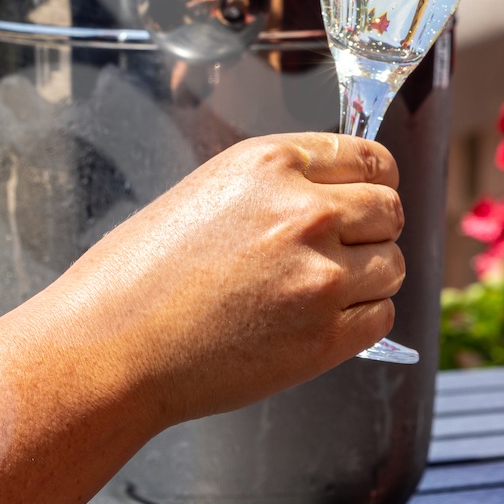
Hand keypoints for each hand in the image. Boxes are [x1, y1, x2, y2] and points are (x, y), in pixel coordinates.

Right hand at [58, 132, 406, 429]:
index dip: (372, 180)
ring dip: (369, 276)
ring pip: (392, 265)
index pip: (369, 157)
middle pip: (391, 209)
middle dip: (374, 228)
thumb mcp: (209, 192)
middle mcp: (305, 212)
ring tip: (320, 290)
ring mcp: (319, 276)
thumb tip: (334, 194)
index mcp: (272, 164)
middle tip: (345, 248)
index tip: (366, 196)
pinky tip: (319, 321)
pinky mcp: (323, 337)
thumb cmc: (140, 273)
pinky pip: (381, 317)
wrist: (111, 346)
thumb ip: (278, 186)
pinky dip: (362, 319)